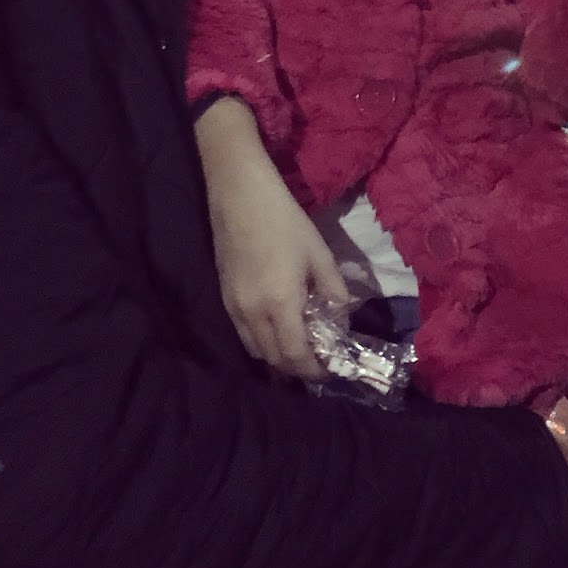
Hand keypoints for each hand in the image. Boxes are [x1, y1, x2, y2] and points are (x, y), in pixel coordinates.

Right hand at [197, 99, 350, 378]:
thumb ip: (333, 291)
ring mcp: (233, 309)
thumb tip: (343, 317)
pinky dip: (262, 344)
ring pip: (257, 351)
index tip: (331, 370)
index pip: (296, 355)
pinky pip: (244, 336)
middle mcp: (252, 314)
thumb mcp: (319, 254)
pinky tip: (277, 332)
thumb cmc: (285, 221)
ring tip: (301, 350)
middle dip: (298, 369)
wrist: (240, 196)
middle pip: (274, 360)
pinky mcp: (224, 300)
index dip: (315, 370)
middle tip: (319, 362)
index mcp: (280, 303)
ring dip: (278, 359)